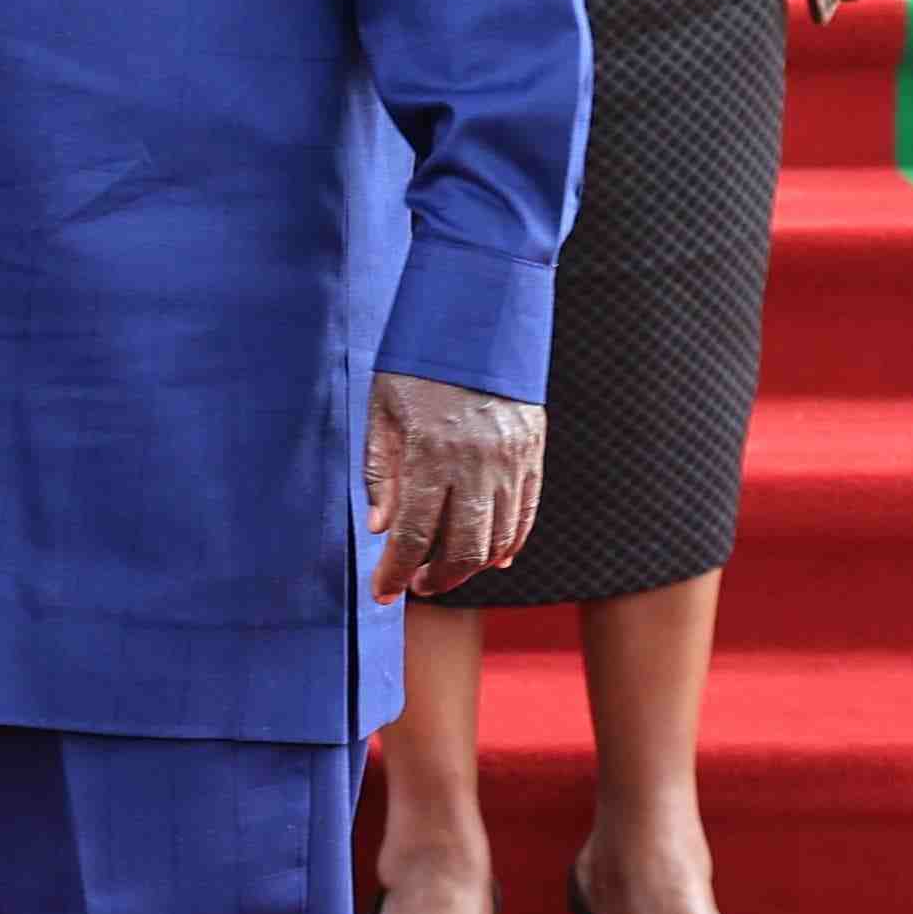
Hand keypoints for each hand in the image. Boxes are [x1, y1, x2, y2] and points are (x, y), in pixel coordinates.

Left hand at [364, 371, 544, 602]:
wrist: (476, 321)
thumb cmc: (418, 364)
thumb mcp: (383, 410)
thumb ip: (379, 472)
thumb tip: (381, 528)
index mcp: (431, 452)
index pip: (414, 535)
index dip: (396, 572)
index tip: (383, 592)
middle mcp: (476, 463)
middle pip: (463, 550)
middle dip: (436, 579)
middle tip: (416, 584)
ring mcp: (511, 462)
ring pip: (498, 541)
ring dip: (470, 568)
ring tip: (444, 570)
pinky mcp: (533, 455)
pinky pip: (526, 517)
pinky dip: (509, 545)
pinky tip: (490, 557)